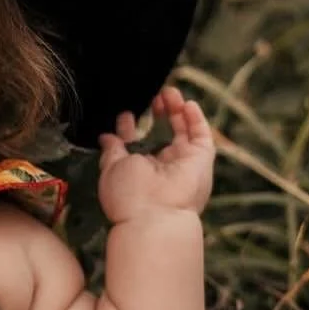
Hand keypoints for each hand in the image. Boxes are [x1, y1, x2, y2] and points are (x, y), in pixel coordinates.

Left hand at [97, 87, 214, 224]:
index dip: (131, 127)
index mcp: (139, 171)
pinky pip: (202, 135)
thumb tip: (106, 137)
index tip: (125, 114)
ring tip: (168, 92)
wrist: (155, 217)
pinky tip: (187, 103)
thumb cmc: (128, 196)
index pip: (136, 144)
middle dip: (158, 114)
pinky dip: (196, 118)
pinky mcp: (201, 159)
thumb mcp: (111, 168)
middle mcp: (163, 168)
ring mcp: (183, 163)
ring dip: (177, 110)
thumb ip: (111, 151)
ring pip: (183, 131)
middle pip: (162, 134)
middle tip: (152, 96)